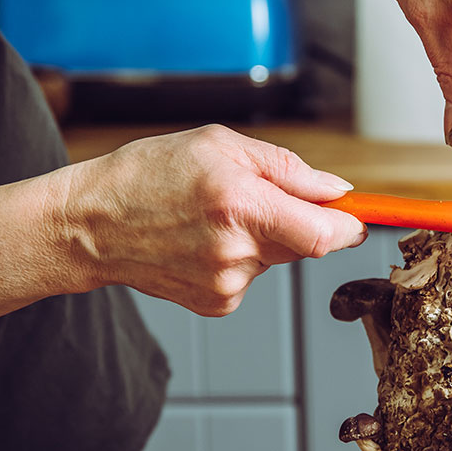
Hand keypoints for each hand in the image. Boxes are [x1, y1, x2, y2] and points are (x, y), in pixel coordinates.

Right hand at [62, 125, 366, 315]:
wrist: (90, 225)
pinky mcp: (217, 304)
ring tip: (213, 218)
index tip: (361, 217)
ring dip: (264, 237)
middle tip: (257, 198)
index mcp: (241, 205)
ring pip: (276, 257)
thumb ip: (288, 169)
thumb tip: (338, 191)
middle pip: (305, 243)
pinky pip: (253, 275)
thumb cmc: (149, 175)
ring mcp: (226, 284)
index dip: (351, 227)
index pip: (325, 234)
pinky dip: (240, 257)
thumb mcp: (220, 146)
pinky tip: (202, 242)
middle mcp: (237, 251)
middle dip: (298, 220)